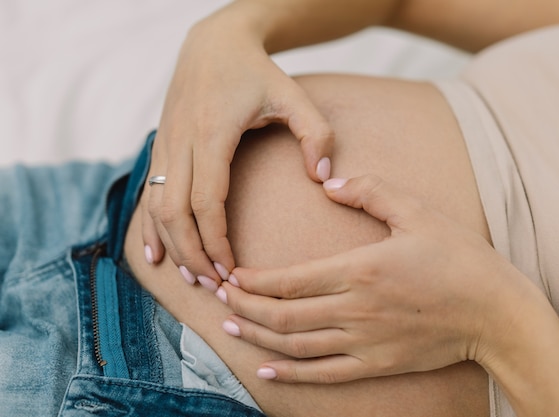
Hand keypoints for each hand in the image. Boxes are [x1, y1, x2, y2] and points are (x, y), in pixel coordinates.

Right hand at [140, 12, 333, 288]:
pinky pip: (148, 194)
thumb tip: (322, 178)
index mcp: (212, 134)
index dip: (216, 242)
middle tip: (213, 286)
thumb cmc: (257, 71)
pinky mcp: (160, 146)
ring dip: (172, 246)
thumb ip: (316, 134)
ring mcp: (165, 144)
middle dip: (192, 255)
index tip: (231, 271)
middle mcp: (181, 142)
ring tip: (190, 278)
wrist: (213, 42)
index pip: (207, 203)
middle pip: (175, 213)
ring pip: (157, 207)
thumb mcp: (294, 95)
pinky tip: (155, 254)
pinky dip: (150, 227)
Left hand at [217, 175, 530, 382]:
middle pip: (282, 316)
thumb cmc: (460, 258)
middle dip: (244, 307)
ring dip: (257, 337)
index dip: (252, 280)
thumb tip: (330, 183)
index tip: (230, 272)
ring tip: (229, 326)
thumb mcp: (418, 211)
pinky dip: (291, 372)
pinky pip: (324, 374)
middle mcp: (355, 310)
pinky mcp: (377, 363)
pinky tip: (266, 369)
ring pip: (295, 346)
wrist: (497, 313)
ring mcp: (365, 342)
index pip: (289, 280)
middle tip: (218, 296)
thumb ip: (371, 192)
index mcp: (360, 269)